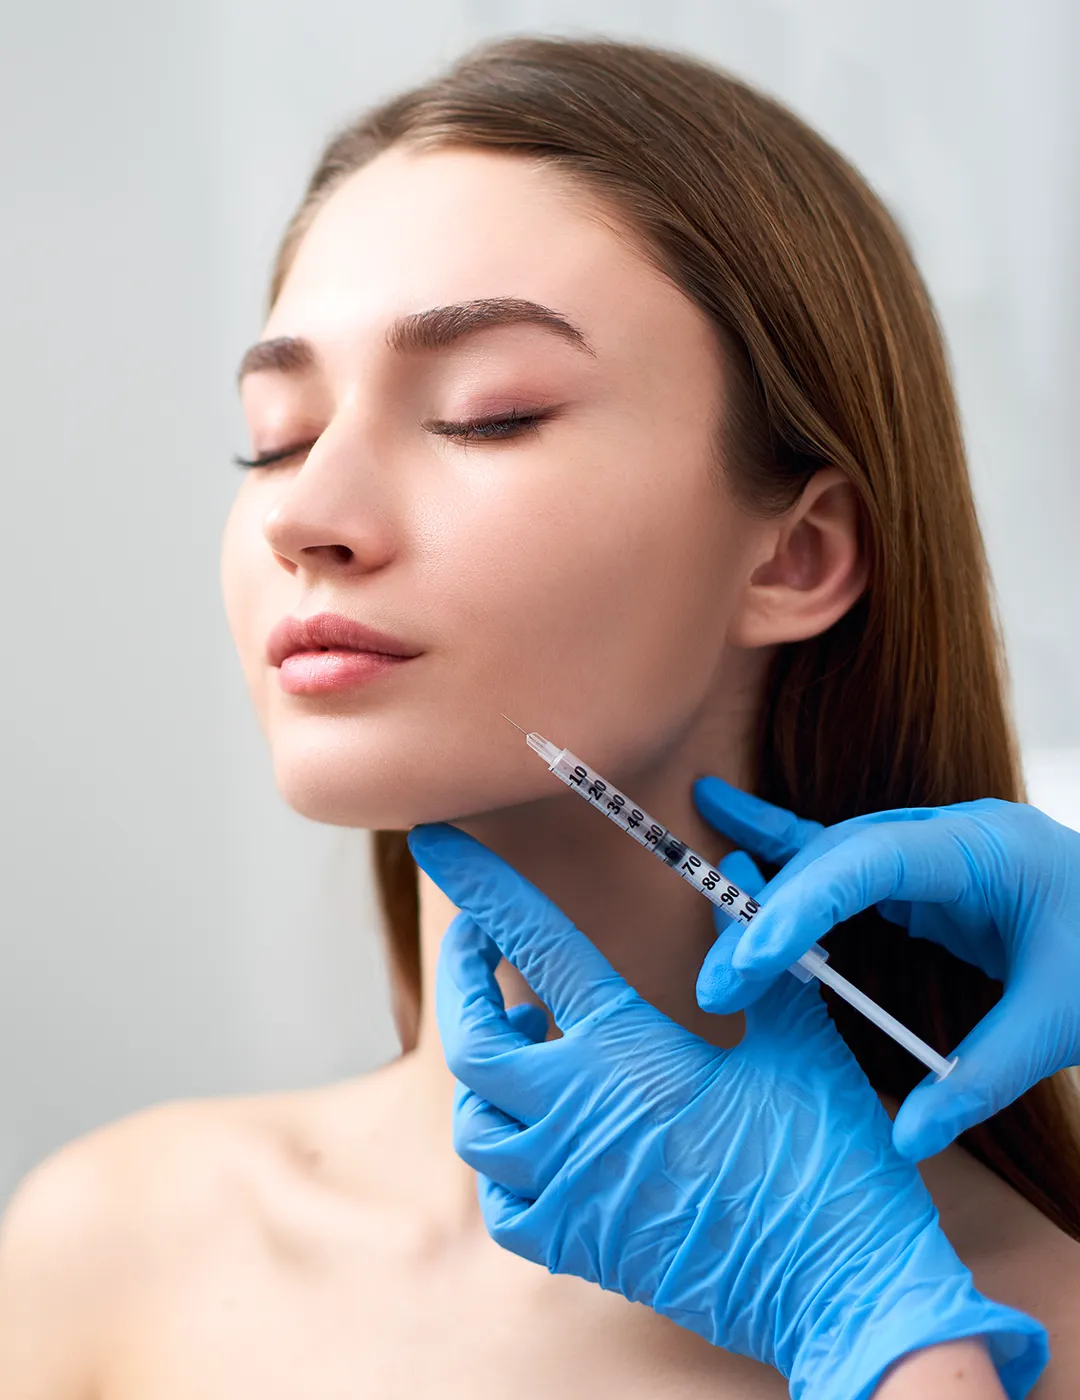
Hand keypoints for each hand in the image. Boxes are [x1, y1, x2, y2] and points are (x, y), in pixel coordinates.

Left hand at [408, 823, 1046, 1399]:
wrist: (843, 1295)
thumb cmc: (828, 1169)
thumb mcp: (802, 1045)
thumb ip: (752, 955)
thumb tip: (736, 869)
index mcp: (630, 1054)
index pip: (536, 944)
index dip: (482, 885)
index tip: (436, 841)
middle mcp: (577, 1118)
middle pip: (469, 1039)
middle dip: (462, 978)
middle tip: (482, 944)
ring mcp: (568, 1190)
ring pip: (473, 1123)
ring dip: (485, 1073)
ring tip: (529, 1041)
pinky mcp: (575, 1247)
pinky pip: (500, 1201)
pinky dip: (505, 1160)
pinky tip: (543, 1137)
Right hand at [692, 781, 1079, 1159]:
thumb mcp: (1062, 1020)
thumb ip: (983, 1077)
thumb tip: (905, 1139)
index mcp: (988, 849)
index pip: (874, 861)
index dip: (804, 903)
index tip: (755, 958)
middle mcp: (953, 835)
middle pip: (839, 858)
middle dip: (772, 916)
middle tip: (721, 983)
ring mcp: (938, 849)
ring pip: (834, 855)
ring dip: (772, 891)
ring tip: (712, 920)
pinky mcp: (931, 875)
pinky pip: (850, 865)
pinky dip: (792, 857)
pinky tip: (734, 828)